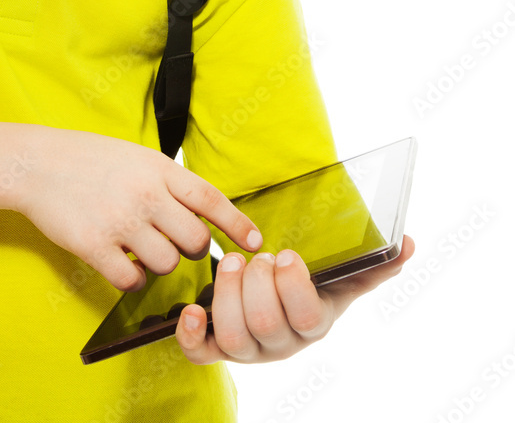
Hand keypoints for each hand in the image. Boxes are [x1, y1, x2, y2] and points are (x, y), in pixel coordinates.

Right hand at [12, 128, 262, 291]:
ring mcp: (120, 221)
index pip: (210, 199)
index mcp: (159, 169)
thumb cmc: (89, 158)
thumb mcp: (137, 155)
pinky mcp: (94, 245)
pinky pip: (131, 280)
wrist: (36, 163)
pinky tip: (122, 264)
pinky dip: (132, 279)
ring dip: (159, 264)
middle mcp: (145, 194)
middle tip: (174, 243)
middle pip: (194, 240)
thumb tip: (201, 211)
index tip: (256, 243)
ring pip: (166, 264)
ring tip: (140, 248)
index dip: (237, 224)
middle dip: (191, 248)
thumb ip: (168, 180)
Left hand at [175, 234, 414, 363]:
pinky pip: (201, 354)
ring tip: (230, 262)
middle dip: (257, 283)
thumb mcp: (342, 276)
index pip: (306, 316)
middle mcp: (281, 344)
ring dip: (226, 295)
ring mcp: (248, 350)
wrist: (276, 301)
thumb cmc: (312, 285)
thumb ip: (374, 264)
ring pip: (233, 335)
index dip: (292, 286)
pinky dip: (191, 335)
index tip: (286, 254)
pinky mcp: (218, 349)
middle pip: (266, 324)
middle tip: (257, 255)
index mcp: (313, 324)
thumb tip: (407, 244)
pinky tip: (191, 310)